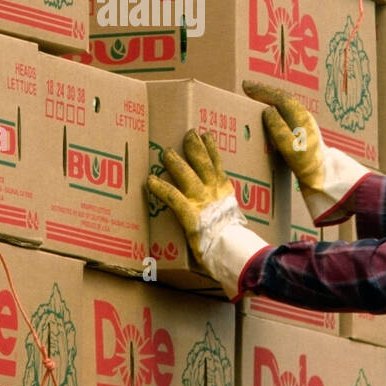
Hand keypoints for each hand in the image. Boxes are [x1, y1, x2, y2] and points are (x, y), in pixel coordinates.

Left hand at [145, 130, 266, 297]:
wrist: (234, 252)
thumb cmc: (234, 243)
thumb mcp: (232, 222)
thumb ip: (225, 215)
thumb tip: (224, 219)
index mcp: (225, 194)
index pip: (218, 166)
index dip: (212, 149)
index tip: (207, 135)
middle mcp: (214, 193)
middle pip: (203, 163)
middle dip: (195, 147)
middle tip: (189, 133)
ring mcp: (201, 201)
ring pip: (187, 174)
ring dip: (176, 162)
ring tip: (166, 151)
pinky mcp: (189, 213)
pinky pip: (172, 196)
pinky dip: (161, 187)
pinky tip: (150, 180)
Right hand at [242, 79, 369, 225]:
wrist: (327, 179)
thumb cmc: (308, 165)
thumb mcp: (291, 149)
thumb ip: (279, 129)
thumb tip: (267, 111)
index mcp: (300, 118)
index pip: (279, 97)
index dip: (262, 91)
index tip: (246, 87)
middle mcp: (303, 116)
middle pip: (283, 98)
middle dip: (265, 92)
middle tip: (247, 88)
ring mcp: (305, 124)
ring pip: (285, 105)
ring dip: (270, 99)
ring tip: (255, 98)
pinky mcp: (304, 132)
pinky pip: (286, 113)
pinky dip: (275, 109)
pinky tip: (268, 115)